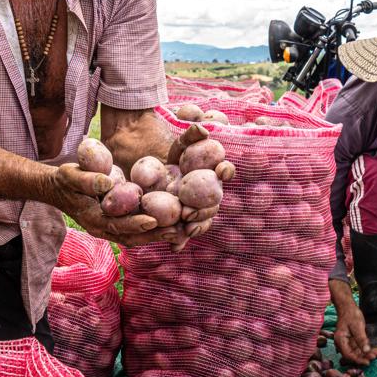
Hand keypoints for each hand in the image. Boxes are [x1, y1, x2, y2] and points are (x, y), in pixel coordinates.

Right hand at [48, 164, 177, 246]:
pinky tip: (173, 224)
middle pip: (132, 236)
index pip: (117, 224)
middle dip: (156, 235)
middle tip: (179, 231)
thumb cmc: (64, 180)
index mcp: (93, 219)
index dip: (135, 223)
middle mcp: (103, 229)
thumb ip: (87, 180)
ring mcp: (110, 229)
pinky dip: (154, 230)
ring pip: (138, 237)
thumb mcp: (70, 175)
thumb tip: (107, 182)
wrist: (58, 189)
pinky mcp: (117, 224)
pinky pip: (137, 230)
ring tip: (183, 231)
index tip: (154, 220)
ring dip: (159, 235)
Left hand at [165, 124, 234, 249]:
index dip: (226, 170)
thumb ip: (190, 136)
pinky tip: (174, 247)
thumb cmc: (171, 156)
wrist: (151, 171)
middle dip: (205, 208)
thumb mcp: (179, 144)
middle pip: (213, 203)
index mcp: (213, 174)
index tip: (221, 168)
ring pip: (202, 221)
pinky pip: (184, 235)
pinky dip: (180, 242)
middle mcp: (209, 194)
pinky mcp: (183, 222)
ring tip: (186, 228)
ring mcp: (197, 209)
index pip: (225, 172)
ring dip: (196, 226)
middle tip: (190, 210)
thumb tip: (200, 128)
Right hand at [330, 281, 375, 365]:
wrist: (347, 307)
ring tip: (376, 354)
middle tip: (374, 357)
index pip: (348, 355)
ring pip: (356, 353)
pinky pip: (358, 348)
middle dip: (363, 358)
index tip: (368, 362)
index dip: (358, 360)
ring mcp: (346, 342)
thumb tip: (366, 351)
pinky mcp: (351, 341)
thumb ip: (361, 339)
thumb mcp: (357, 326)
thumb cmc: (351, 314)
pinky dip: (365, 350)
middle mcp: (342, 343)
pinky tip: (374, 350)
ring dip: (365, 355)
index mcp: (340, 340)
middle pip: (352, 355)